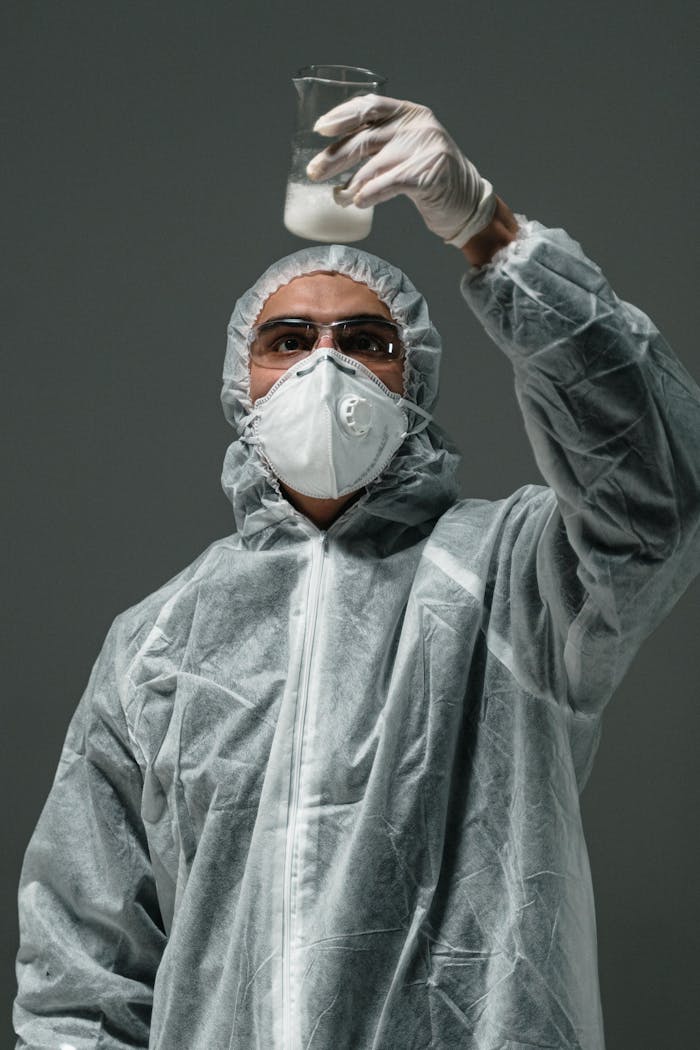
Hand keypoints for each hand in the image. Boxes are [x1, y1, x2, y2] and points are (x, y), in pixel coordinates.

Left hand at [306, 94, 496, 247]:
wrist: (468, 204)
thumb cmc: (432, 181)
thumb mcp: (408, 151)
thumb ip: (381, 146)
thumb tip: (335, 158)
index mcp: (411, 114)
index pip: (370, 106)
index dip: (342, 115)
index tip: (320, 129)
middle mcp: (419, 126)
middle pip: (366, 137)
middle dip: (335, 156)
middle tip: (314, 172)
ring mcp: (427, 148)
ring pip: (374, 165)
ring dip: (351, 184)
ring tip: (339, 197)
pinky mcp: (430, 174)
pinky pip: (390, 183)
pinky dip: (369, 194)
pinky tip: (358, 202)